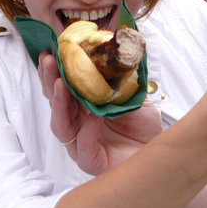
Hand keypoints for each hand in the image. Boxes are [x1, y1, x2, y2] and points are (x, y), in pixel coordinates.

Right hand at [38, 52, 162, 175]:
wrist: (157, 147)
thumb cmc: (142, 123)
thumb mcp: (131, 92)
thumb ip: (119, 75)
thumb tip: (114, 46)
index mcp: (82, 106)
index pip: (61, 88)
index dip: (54, 70)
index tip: (51, 50)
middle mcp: (77, 124)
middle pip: (55, 103)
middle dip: (50, 80)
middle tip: (49, 60)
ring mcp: (80, 144)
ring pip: (61, 126)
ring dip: (59, 103)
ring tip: (60, 83)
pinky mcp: (91, 161)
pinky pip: (83, 146)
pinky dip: (87, 130)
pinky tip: (94, 115)